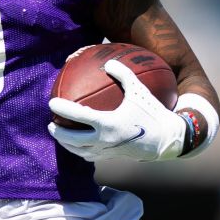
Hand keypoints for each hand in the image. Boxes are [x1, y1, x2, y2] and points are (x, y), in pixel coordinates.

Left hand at [47, 59, 185, 161]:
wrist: (169, 139)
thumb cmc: (153, 112)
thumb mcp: (139, 91)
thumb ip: (124, 74)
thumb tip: (109, 62)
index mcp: (109, 123)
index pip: (79, 116)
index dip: (63, 109)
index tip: (51, 103)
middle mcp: (105, 140)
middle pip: (72, 140)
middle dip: (58, 133)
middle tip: (50, 124)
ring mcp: (108, 151)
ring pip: (80, 151)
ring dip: (66, 145)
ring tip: (59, 135)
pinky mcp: (113, 157)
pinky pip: (91, 157)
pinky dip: (80, 151)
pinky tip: (78, 144)